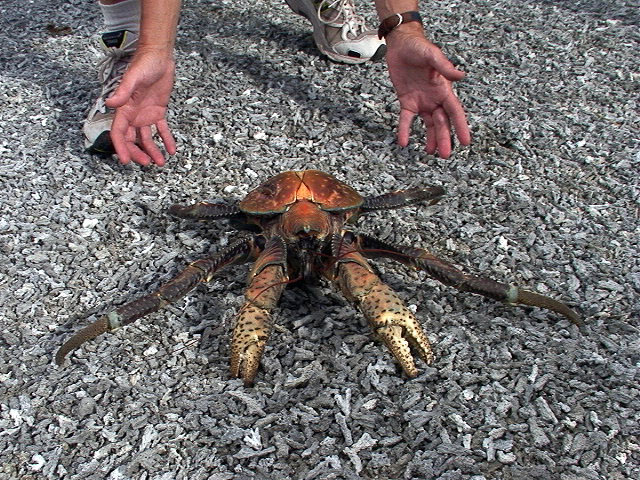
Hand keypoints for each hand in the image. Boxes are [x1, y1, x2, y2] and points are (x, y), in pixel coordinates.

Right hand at [106, 48, 176, 166]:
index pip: (119, 133)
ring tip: (160, 162)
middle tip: (147, 163)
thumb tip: (110, 104)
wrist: (159, 57)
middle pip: (132, 139)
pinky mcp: (158, 112)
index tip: (125, 161)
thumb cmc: (143, 64)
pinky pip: (162, 129)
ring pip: (146, 138)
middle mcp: (133, 114)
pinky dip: (166, 140)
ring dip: (152, 150)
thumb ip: (122, 92)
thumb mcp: (133, 78)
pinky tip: (171, 150)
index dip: (121, 147)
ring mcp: (145, 114)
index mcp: (124, 109)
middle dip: (138, 152)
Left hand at [385, 25, 470, 157]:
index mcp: (444, 89)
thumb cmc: (420, 47)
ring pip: (428, 124)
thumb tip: (461, 76)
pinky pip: (406, 119)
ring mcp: (421, 101)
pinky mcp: (407, 101)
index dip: (460, 127)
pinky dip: (405, 130)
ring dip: (430, 138)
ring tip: (430, 153)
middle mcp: (434, 98)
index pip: (455, 112)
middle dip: (444, 138)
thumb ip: (444, 66)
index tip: (465, 141)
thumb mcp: (432, 55)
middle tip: (446, 155)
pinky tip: (404, 142)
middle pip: (442, 122)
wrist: (401, 44)